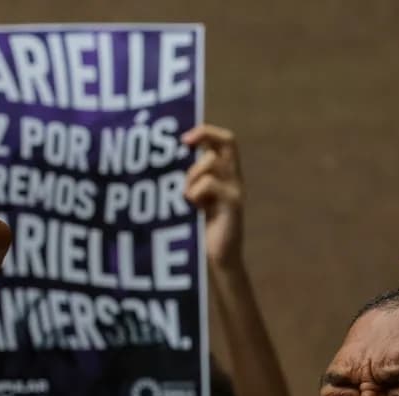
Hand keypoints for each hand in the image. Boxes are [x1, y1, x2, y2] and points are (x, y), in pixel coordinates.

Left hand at [182, 125, 243, 269]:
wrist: (218, 260)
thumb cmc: (199, 230)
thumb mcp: (193, 198)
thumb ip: (189, 180)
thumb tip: (163, 160)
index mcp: (225, 175)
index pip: (225, 140)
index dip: (206, 132)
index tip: (183, 139)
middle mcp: (234, 178)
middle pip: (228, 141)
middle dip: (203, 137)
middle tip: (183, 144)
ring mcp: (235, 190)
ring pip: (211, 162)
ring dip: (191, 175)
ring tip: (186, 197)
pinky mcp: (233, 204)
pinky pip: (210, 184)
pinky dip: (195, 192)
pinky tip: (193, 207)